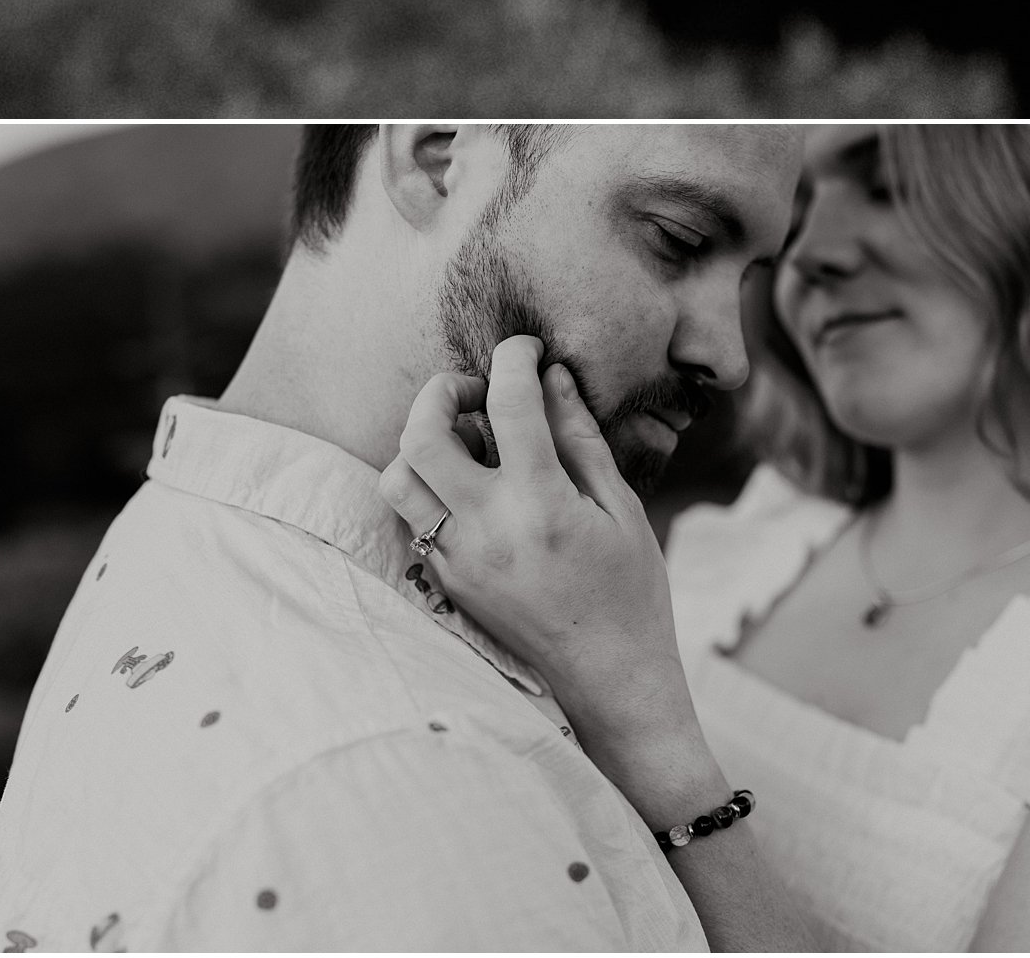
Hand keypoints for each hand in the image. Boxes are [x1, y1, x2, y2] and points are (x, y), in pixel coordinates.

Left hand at [379, 337, 698, 762]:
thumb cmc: (631, 590)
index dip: (513, 359)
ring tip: (470, 438)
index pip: (507, 405)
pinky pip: (413, 519)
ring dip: (423, 442)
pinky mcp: (445, 585)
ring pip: (398, 479)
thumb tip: (552, 377)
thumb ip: (580, 438)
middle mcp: (485, 531)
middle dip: (442, 392)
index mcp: (540, 505)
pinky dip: (430, 485)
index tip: (526, 349)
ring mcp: (457, 561)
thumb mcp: (620, 507)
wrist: (608, 680)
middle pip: (422, 437)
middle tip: (476, 387)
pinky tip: (474, 484)